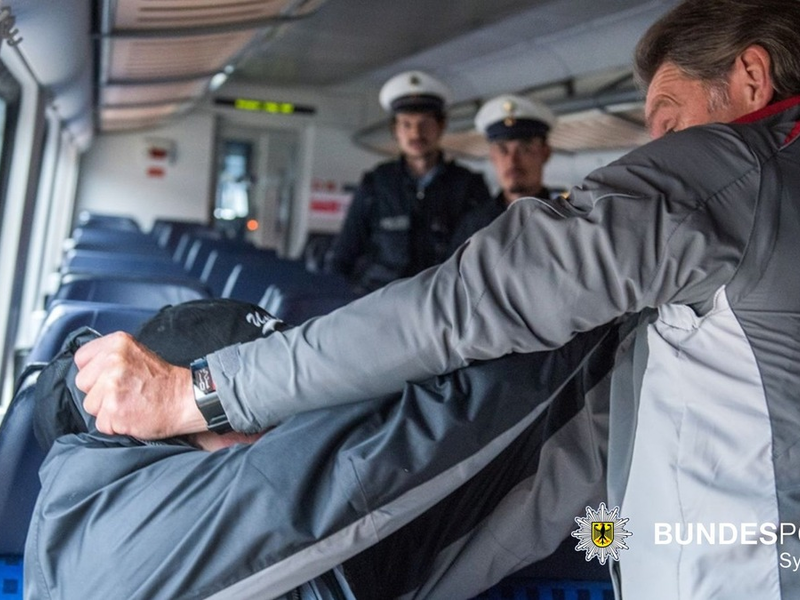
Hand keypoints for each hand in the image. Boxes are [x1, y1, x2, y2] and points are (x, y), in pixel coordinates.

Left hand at [74, 331, 207, 438]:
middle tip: (124, 392)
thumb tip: (89, 371)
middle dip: (98, 392)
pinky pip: (101, 424)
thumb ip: (111, 357)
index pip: (81, 358)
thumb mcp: (137, 354)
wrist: (186, 399)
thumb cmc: (165, 382)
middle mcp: (112, 360)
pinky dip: (115, 425)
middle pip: (82, 383)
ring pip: (89, 405)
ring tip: (130, 404)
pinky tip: (132, 416)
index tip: (109, 378)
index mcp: (117, 343)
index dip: (94, 372)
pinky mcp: (113, 409)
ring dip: (106, 410)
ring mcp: (112, 385)